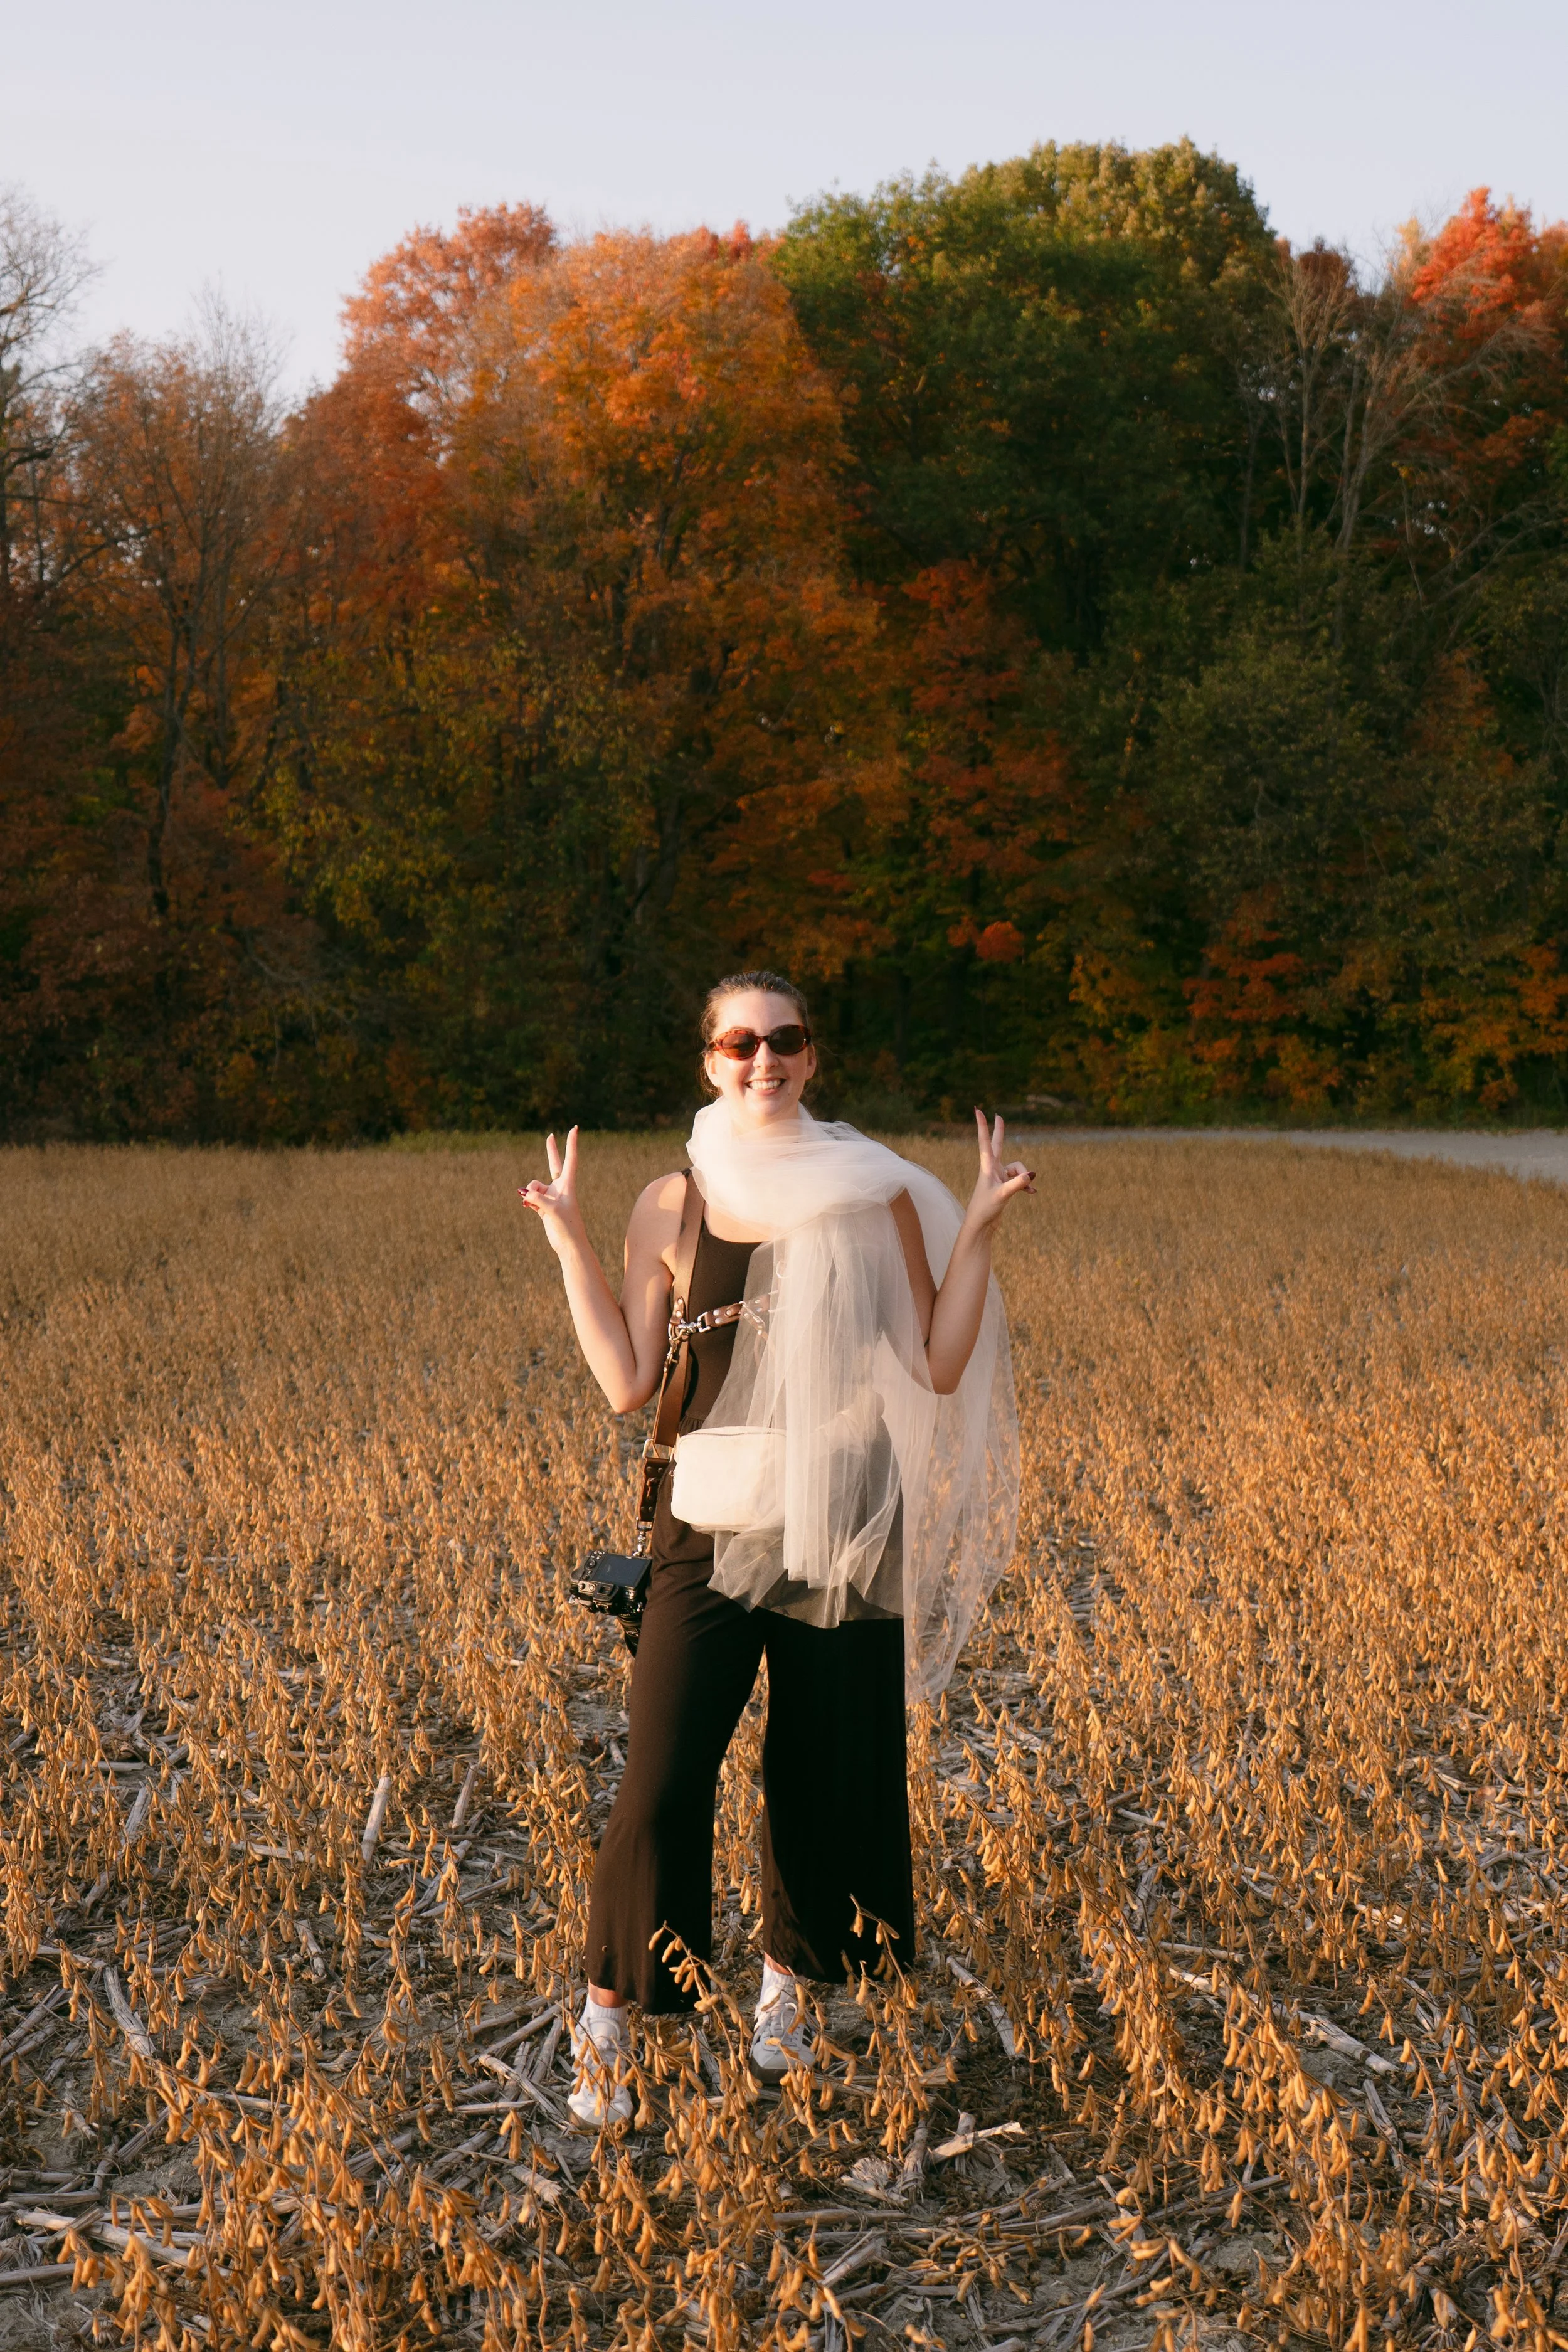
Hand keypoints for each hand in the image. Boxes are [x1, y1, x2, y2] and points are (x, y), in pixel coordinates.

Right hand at [518, 1127, 583, 1255]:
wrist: (568, 1245)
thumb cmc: (566, 1227)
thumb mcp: (551, 1210)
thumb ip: (537, 1198)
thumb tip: (524, 1193)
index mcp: (568, 1185)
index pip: (570, 1159)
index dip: (571, 1144)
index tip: (574, 1128)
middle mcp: (560, 1188)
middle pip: (553, 1164)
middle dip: (551, 1151)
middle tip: (550, 1136)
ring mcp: (551, 1197)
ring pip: (534, 1186)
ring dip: (530, 1192)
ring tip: (532, 1204)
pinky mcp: (543, 1207)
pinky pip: (530, 1197)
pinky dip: (527, 1200)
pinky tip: (526, 1206)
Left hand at [965, 1108, 1034, 1229]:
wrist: (980, 1226)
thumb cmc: (985, 1209)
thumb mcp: (1002, 1196)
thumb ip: (1017, 1184)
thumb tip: (1032, 1175)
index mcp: (986, 1167)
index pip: (985, 1142)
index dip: (982, 1126)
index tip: (977, 1110)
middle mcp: (991, 1169)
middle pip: (998, 1145)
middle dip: (1000, 1132)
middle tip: (999, 1116)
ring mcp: (998, 1178)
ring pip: (1017, 1168)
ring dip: (1024, 1177)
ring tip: (1029, 1190)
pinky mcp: (1003, 1187)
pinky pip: (1019, 1180)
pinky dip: (1026, 1185)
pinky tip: (1032, 1194)